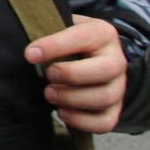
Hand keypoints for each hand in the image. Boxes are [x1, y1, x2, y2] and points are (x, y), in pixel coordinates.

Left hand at [26, 15, 126, 133]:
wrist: (90, 56)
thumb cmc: (69, 42)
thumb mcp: (63, 27)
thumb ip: (49, 32)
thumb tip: (30, 51)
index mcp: (102, 34)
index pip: (83, 37)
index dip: (55, 46)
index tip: (30, 55)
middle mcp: (117, 60)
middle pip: (106, 69)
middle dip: (72, 74)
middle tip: (48, 77)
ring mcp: (119, 86)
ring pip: (105, 97)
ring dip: (73, 99)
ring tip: (50, 95)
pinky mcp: (114, 109)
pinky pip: (106, 122)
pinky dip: (82, 121)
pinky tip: (62, 112)